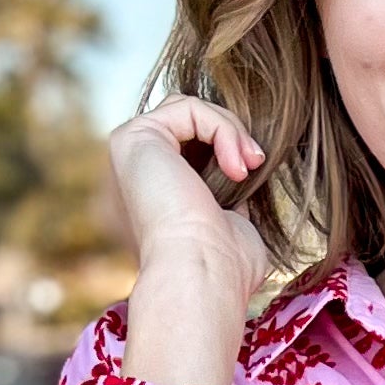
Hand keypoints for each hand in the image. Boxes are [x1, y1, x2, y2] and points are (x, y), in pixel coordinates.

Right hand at [112, 94, 270, 384]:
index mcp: (153, 194)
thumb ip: (228, 194)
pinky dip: (222, 129)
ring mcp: (129, 152)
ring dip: (229, 130)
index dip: (227, 149)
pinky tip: (235, 167)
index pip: (191, 145)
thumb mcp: (232, 222)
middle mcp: (135, 172)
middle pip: (189, 122)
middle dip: (230, 134)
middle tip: (255, 163)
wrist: (201, 277)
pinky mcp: (133, 137)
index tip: (254, 172)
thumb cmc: (223, 267)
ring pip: (190, 111)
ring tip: (248, 166)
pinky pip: (189, 108)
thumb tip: (243, 169)